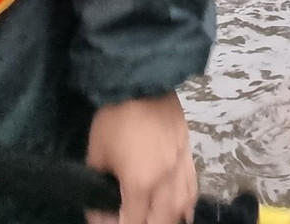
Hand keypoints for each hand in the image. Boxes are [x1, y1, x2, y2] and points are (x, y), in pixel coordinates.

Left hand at [85, 93, 198, 223]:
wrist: (148, 81)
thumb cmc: (118, 116)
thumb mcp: (97, 150)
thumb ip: (97, 181)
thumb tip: (98, 201)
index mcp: (141, 182)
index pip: (130, 221)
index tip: (103, 218)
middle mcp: (165, 182)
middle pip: (159, 220)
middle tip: (127, 218)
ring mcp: (181, 169)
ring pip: (180, 209)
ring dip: (166, 218)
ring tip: (154, 218)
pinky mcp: (189, 156)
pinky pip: (192, 189)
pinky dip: (185, 205)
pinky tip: (181, 210)